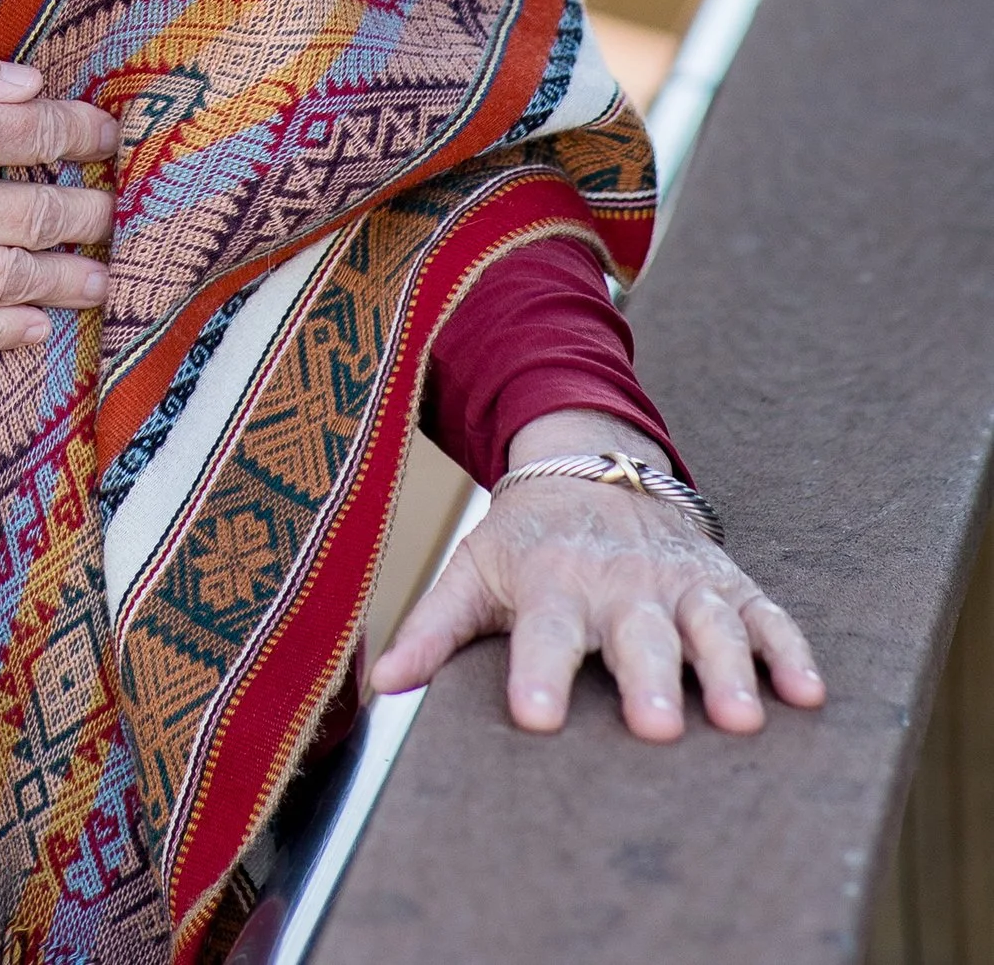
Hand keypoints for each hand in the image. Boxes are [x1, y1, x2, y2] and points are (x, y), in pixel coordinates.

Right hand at [0, 19, 117, 350]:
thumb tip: (27, 85)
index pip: (42, 133)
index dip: (83, 133)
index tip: (104, 135)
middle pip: (43, 211)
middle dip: (86, 209)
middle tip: (110, 211)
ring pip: (16, 279)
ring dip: (67, 279)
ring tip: (99, 280)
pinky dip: (5, 334)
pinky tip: (32, 331)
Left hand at [368, 409, 826, 740]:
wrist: (588, 461)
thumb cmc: (525, 538)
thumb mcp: (472, 570)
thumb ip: (432, 628)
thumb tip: (379, 685)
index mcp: (551, 583)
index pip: (541, 634)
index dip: (538, 675)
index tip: (535, 720)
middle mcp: (618, 582)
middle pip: (635, 634)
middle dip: (646, 676)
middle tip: (656, 726)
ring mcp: (677, 579)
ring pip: (707, 622)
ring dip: (726, 667)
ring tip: (740, 718)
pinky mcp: (724, 578)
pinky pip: (764, 612)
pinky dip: (789, 648)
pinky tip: (808, 691)